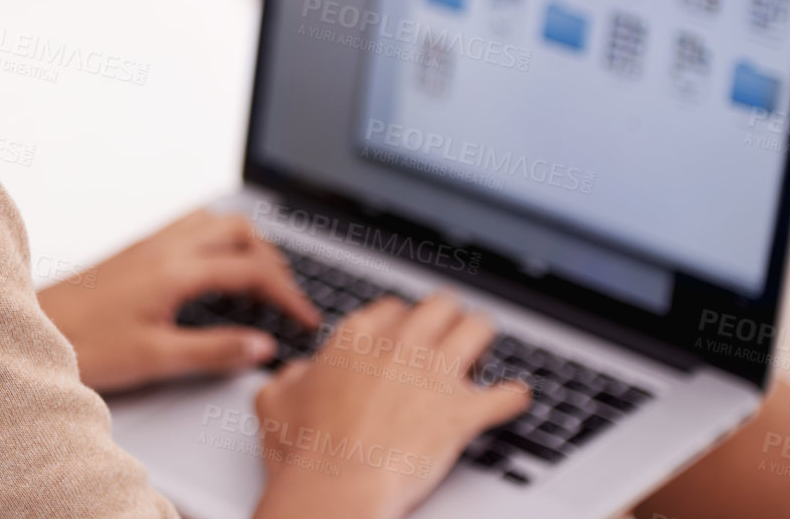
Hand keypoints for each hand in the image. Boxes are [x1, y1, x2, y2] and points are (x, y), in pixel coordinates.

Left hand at [36, 208, 319, 393]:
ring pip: (214, 221)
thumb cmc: (84, 343)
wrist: (34, 328)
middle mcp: (164, 247)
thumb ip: (215, 351)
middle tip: (288, 297)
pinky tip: (216, 267)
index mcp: (175, 270)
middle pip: (239, 231)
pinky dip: (218, 238)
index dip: (288, 294)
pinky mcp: (136, 250)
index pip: (251, 270)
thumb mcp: (157, 358)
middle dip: (273, 260)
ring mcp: (149, 244)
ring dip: (246, 242)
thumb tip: (262, 347)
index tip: (306, 318)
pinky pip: (190, 226)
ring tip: (262, 278)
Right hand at [249, 294, 530, 518]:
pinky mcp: (462, 411)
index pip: (393, 308)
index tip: (405, 334)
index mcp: (357, 336)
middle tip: (450, 329)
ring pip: (478, 329)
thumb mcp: (274, 400)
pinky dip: (513, 397)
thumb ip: (290, 376)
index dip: (402, 322)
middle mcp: (400, 345)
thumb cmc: (305, 448)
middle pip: (440, 306)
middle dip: (448, 316)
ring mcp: (435, 374)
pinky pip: (506, 394)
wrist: (338, 484)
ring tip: (484, 346)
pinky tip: (515, 398)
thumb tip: (298, 374)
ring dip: (483, 336)